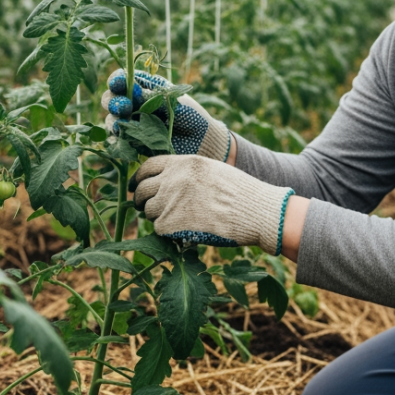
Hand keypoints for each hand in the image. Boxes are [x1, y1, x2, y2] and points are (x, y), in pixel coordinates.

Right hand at [102, 69, 232, 160]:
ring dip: (113, 120)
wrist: (201, 141)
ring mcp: (132, 124)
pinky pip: (118, 141)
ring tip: (122, 124)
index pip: (123, 80)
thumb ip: (153, 96)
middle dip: (113, 101)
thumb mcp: (174, 100)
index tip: (118, 84)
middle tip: (123, 107)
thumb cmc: (191, 115)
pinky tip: (121, 137)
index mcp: (144, 88)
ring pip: (112, 120)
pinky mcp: (133, 143)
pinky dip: (117, 139)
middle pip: (112, 99)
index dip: (117, 80)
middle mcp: (134, 105)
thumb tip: (134, 90)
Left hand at [131, 155, 293, 253]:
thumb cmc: (240, 192)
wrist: (255, 211)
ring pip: (148, 211)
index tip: (138, 187)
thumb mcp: (212, 170)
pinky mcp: (171, 224)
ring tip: (175, 220)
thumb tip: (165, 183)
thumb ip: (186, 173)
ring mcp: (170, 201)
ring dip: (157, 217)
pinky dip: (167, 232)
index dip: (140, 178)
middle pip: (143, 190)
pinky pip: (158, 228)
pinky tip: (183, 230)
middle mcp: (173, 179)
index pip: (148, 167)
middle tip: (146, 208)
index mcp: (183, 163)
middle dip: (142, 200)